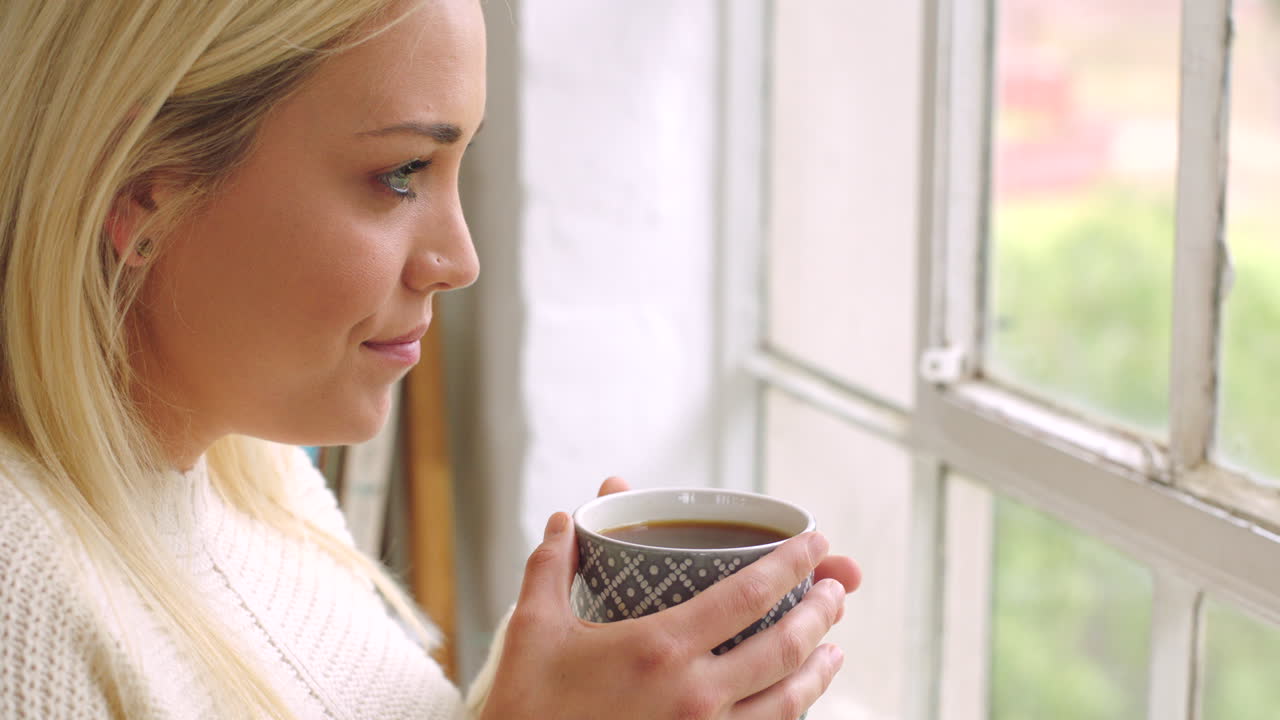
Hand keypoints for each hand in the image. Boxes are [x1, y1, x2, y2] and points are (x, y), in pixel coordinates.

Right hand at [477, 479, 859, 719]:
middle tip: (837, 589)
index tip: (818, 542)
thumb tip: (561, 519)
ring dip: (819, 669)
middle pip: (785, 646)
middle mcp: (695, 695)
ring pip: (787, 701)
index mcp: (660, 647)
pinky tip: (795, 703)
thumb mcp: (533, 630)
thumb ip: (551, 566)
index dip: (793, 562)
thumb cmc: (526, 707)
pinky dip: (791, 715)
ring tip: (835, 647)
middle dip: (822, 612)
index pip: (750, 593)